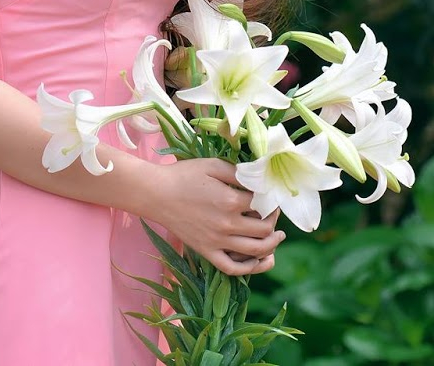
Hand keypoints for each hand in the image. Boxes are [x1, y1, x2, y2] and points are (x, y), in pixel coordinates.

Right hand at [139, 158, 285, 276]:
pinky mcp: (206, 252)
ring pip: (255, 252)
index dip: (273, 200)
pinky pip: (232, 268)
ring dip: (272, 246)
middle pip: (265, 230)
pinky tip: (259, 260)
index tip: (272, 196)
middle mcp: (227, 225)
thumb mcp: (214, 166)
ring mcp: (217, 241)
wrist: (156, 194)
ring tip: (277, 237)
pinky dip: (250, 268)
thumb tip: (261, 180)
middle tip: (274, 213)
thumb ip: (239, 173)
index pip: (265, 205)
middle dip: (274, 221)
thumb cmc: (184, 175)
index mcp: (231, 201)